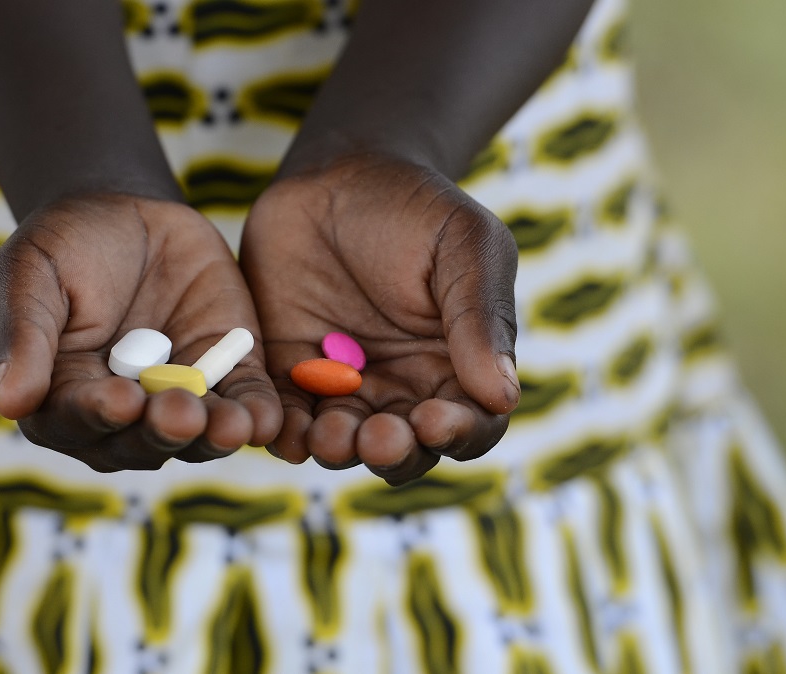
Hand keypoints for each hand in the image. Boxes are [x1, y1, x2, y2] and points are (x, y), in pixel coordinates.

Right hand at [0, 193, 281, 470]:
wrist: (123, 211)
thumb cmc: (61, 246)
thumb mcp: (28, 276)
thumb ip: (23, 338)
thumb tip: (9, 405)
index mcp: (61, 399)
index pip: (76, 419)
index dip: (98, 413)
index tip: (120, 400)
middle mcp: (122, 414)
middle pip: (141, 439)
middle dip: (163, 429)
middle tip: (182, 414)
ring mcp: (178, 398)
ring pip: (198, 434)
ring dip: (215, 435)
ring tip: (233, 426)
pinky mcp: (227, 376)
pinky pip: (245, 404)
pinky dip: (258, 415)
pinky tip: (269, 419)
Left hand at [240, 155, 519, 484]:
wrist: (336, 175)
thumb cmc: (417, 208)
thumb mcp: (466, 245)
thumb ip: (482, 316)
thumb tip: (502, 395)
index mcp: (458, 369)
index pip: (469, 425)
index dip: (457, 434)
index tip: (435, 420)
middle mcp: (401, 390)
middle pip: (404, 449)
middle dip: (392, 451)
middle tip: (377, 436)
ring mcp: (341, 387)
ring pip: (343, 442)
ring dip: (338, 448)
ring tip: (330, 435)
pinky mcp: (286, 374)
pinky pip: (286, 416)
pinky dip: (284, 432)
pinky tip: (282, 429)